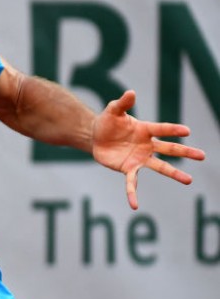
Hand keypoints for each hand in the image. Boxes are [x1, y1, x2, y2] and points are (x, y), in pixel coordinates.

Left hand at [91, 90, 205, 209]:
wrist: (95, 136)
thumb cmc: (108, 122)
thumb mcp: (113, 111)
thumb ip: (122, 103)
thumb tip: (130, 92)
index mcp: (145, 129)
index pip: (162, 129)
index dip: (173, 130)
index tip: (187, 131)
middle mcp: (147, 145)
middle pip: (169, 149)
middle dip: (185, 152)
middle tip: (202, 156)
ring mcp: (140, 158)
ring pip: (160, 167)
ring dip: (174, 174)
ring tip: (189, 181)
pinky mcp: (128, 169)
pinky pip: (132, 183)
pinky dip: (133, 194)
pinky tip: (134, 205)